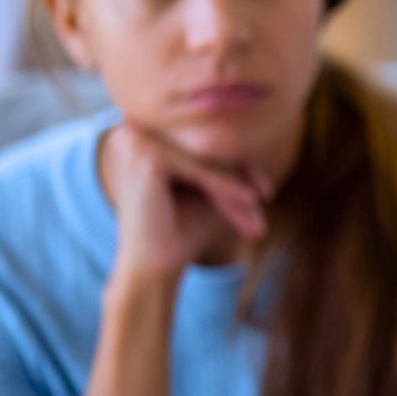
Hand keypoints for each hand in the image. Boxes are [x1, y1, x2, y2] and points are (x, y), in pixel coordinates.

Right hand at [100, 123, 268, 288]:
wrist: (152, 267)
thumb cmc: (179, 227)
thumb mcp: (207, 186)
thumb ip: (223, 159)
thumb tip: (256, 128)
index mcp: (137, 133)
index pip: (196, 144)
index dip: (234, 162)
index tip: (261, 184)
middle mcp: (129, 131)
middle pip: (200, 150)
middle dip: (238, 174)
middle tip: (267, 194)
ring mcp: (135, 142)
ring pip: (202, 159)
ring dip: (234, 183)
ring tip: (260, 203)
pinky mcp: (147, 158)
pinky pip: (199, 169)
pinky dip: (226, 187)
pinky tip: (251, 201)